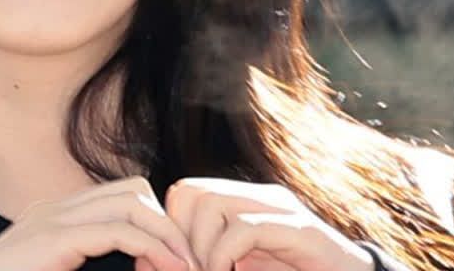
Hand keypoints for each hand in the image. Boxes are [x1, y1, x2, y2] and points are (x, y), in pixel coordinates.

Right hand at [0, 176, 198, 270]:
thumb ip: (83, 264)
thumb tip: (138, 266)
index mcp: (55, 219)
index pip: (121, 196)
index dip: (155, 223)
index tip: (177, 260)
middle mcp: (55, 210)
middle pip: (133, 190)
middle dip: (167, 223)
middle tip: (188, 261)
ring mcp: (52, 220)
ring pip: (132, 202)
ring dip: (167, 234)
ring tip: (184, 266)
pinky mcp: (53, 239)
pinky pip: (118, 231)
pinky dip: (151, 248)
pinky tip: (165, 269)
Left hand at [160, 178, 375, 270]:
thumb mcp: (240, 268)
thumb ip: (206, 262)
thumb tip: (152, 265)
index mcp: (245, 205)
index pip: (186, 192)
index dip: (174, 227)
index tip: (181, 264)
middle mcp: (261, 199)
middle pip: (192, 191)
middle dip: (183, 236)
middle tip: (194, 270)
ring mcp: (282, 210)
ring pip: (212, 204)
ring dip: (203, 249)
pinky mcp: (300, 230)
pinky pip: (244, 229)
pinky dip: (224, 256)